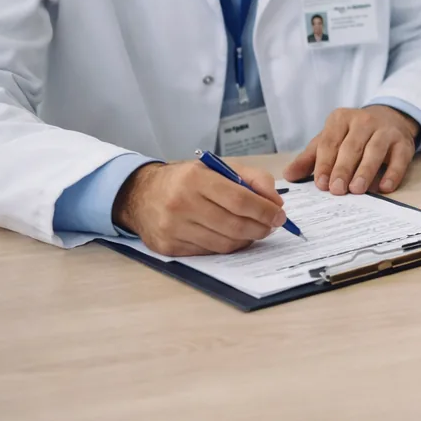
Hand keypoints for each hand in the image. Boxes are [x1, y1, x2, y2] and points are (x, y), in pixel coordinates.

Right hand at [112, 160, 284, 256]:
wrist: (140, 194)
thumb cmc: (185, 180)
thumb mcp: (218, 168)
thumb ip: (252, 179)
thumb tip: (276, 203)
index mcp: (195, 180)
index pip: (239, 200)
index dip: (264, 210)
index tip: (279, 215)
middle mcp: (181, 204)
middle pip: (234, 225)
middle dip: (260, 228)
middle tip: (272, 226)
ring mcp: (173, 229)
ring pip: (223, 243)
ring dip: (247, 240)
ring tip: (256, 231)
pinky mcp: (168, 248)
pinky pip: (208, 252)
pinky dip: (227, 247)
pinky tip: (233, 237)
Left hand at [282, 105, 419, 194]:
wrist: (389, 119)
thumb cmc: (353, 135)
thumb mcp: (330, 140)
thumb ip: (310, 158)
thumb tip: (288, 175)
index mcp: (341, 119)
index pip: (330, 142)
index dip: (324, 163)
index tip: (320, 184)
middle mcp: (364, 120)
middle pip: (352, 146)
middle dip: (343, 169)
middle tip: (337, 190)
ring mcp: (386, 130)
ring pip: (375, 150)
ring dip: (366, 171)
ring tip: (357, 189)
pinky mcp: (404, 142)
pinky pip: (399, 158)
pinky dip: (393, 173)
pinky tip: (384, 187)